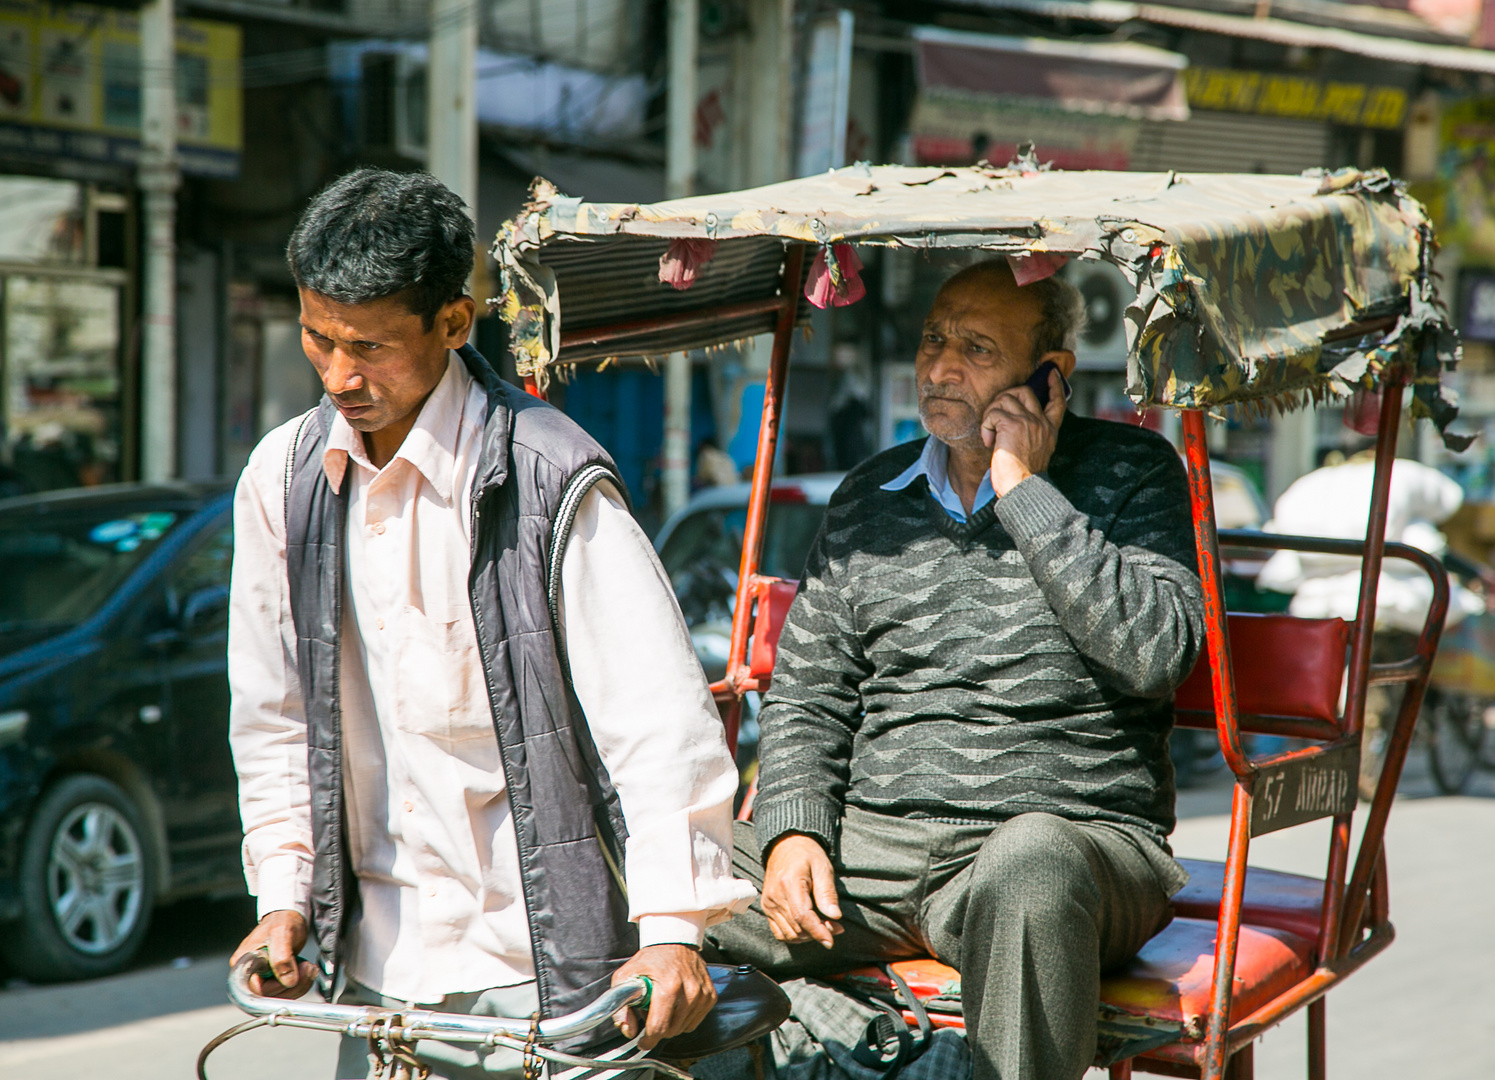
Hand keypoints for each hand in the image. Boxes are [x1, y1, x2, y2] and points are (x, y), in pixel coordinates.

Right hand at [230, 909, 317, 998]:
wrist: (289, 917)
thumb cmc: (282, 921)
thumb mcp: (282, 934)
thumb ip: (282, 958)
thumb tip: (288, 981)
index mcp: (243, 963)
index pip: (255, 990)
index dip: (275, 989)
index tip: (292, 979)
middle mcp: (249, 973)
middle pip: (268, 996)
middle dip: (292, 986)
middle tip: (307, 969)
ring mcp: (260, 977)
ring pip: (278, 996)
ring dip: (299, 985)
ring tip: (309, 968)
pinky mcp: (272, 979)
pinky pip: (285, 991)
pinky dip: (299, 984)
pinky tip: (306, 971)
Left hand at [611, 944, 716, 1049]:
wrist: (674, 940)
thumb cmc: (651, 959)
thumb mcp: (626, 976)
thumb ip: (622, 1006)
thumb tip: (628, 1030)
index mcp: (669, 987)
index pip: (659, 1027)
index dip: (648, 1040)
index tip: (643, 1041)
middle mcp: (690, 991)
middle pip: (672, 1030)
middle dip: (659, 1027)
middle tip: (652, 1012)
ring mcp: (702, 994)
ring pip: (684, 1028)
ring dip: (672, 1023)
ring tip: (664, 1005)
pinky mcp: (710, 995)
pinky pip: (695, 1021)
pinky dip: (684, 1017)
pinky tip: (677, 1003)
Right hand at [762, 834, 842, 948]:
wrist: (785, 846)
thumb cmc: (807, 855)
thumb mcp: (823, 868)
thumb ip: (827, 892)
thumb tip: (835, 916)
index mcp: (789, 883)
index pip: (802, 916)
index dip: (818, 931)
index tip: (831, 941)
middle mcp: (775, 896)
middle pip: (797, 927)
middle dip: (818, 933)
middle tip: (835, 926)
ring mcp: (768, 904)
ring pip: (789, 934)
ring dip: (808, 936)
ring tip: (823, 926)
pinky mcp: (767, 908)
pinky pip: (780, 933)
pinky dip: (795, 936)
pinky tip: (808, 928)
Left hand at [981, 366, 1066, 496]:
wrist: (1022, 488)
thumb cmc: (1024, 477)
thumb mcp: (1038, 451)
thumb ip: (1034, 435)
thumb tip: (1015, 425)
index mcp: (1050, 430)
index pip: (1057, 401)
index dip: (1054, 385)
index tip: (1050, 373)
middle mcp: (1041, 422)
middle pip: (1024, 391)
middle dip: (1006, 396)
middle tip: (996, 414)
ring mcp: (1027, 421)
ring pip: (1004, 398)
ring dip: (991, 413)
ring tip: (990, 432)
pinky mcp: (1010, 425)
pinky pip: (992, 414)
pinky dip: (985, 426)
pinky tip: (988, 441)